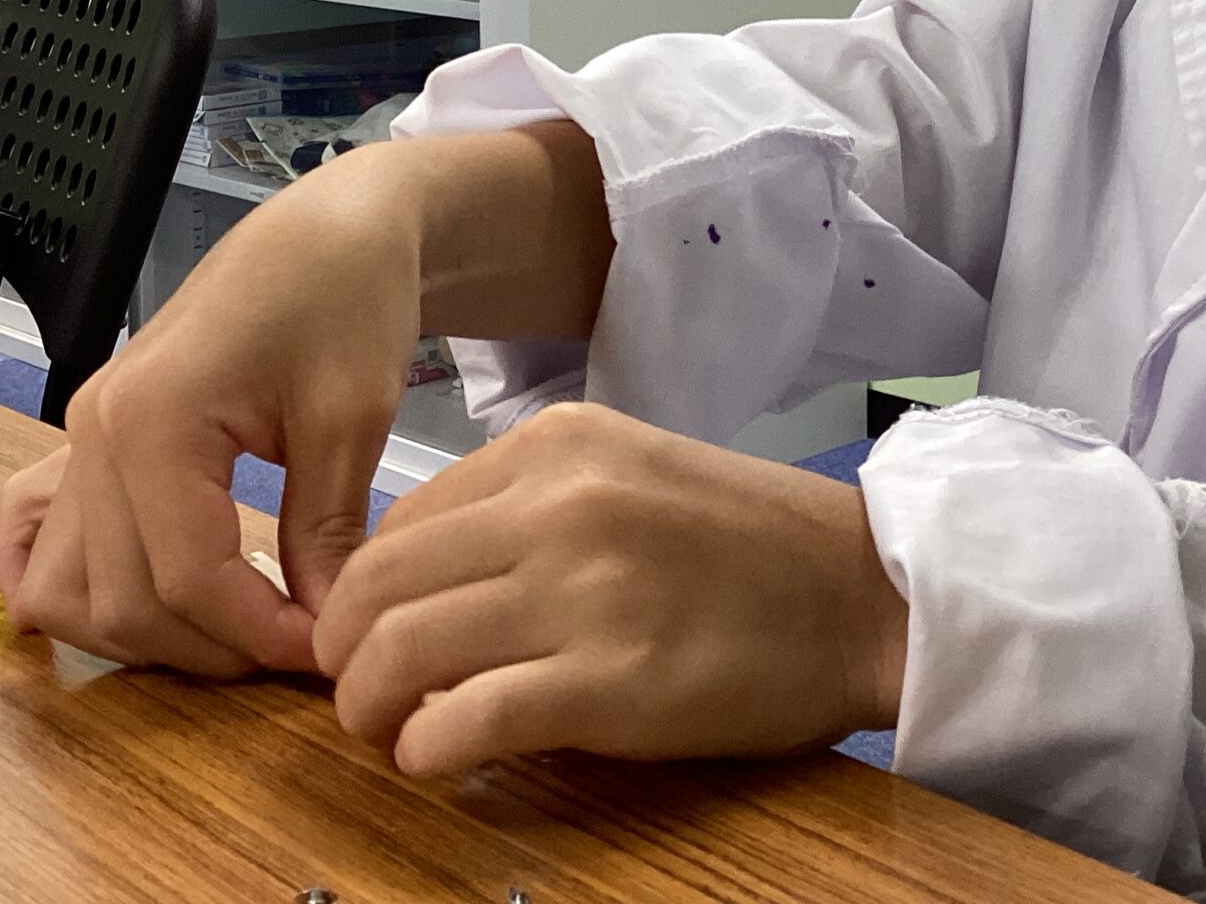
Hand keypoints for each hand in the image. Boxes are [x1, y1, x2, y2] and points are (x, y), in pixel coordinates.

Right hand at [0, 151, 423, 674]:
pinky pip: (33, 539)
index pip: (183, 579)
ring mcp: (77, 438)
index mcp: (150, 421)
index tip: (325, 652)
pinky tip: (133, 607)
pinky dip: (67, 590)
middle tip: (296, 647)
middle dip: (210, 646)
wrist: (326, 233)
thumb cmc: (346, 300)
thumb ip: (324, 533)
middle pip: (120, 601)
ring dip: (146, 634)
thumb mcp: (352, 418)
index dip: (258, 635)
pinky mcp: (87, 441)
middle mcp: (92, 434)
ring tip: (238, 628)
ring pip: (69, 592)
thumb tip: (321, 635)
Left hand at [312, 403, 907, 776]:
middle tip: (362, 693)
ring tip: (393, 730)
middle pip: (374, 585)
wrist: (863, 594)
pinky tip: (439, 758)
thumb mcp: (630, 476)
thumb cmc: (750, 546)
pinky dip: (423, 750)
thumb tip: (419, 586)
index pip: (399, 521)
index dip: (367, 591)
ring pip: (395, 651)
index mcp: (558, 446)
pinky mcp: (606, 683)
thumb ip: (528, 509)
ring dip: (368, 707)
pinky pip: (460, 722)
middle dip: (342, 652)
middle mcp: (557, 504)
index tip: (378, 634)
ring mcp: (581, 592)